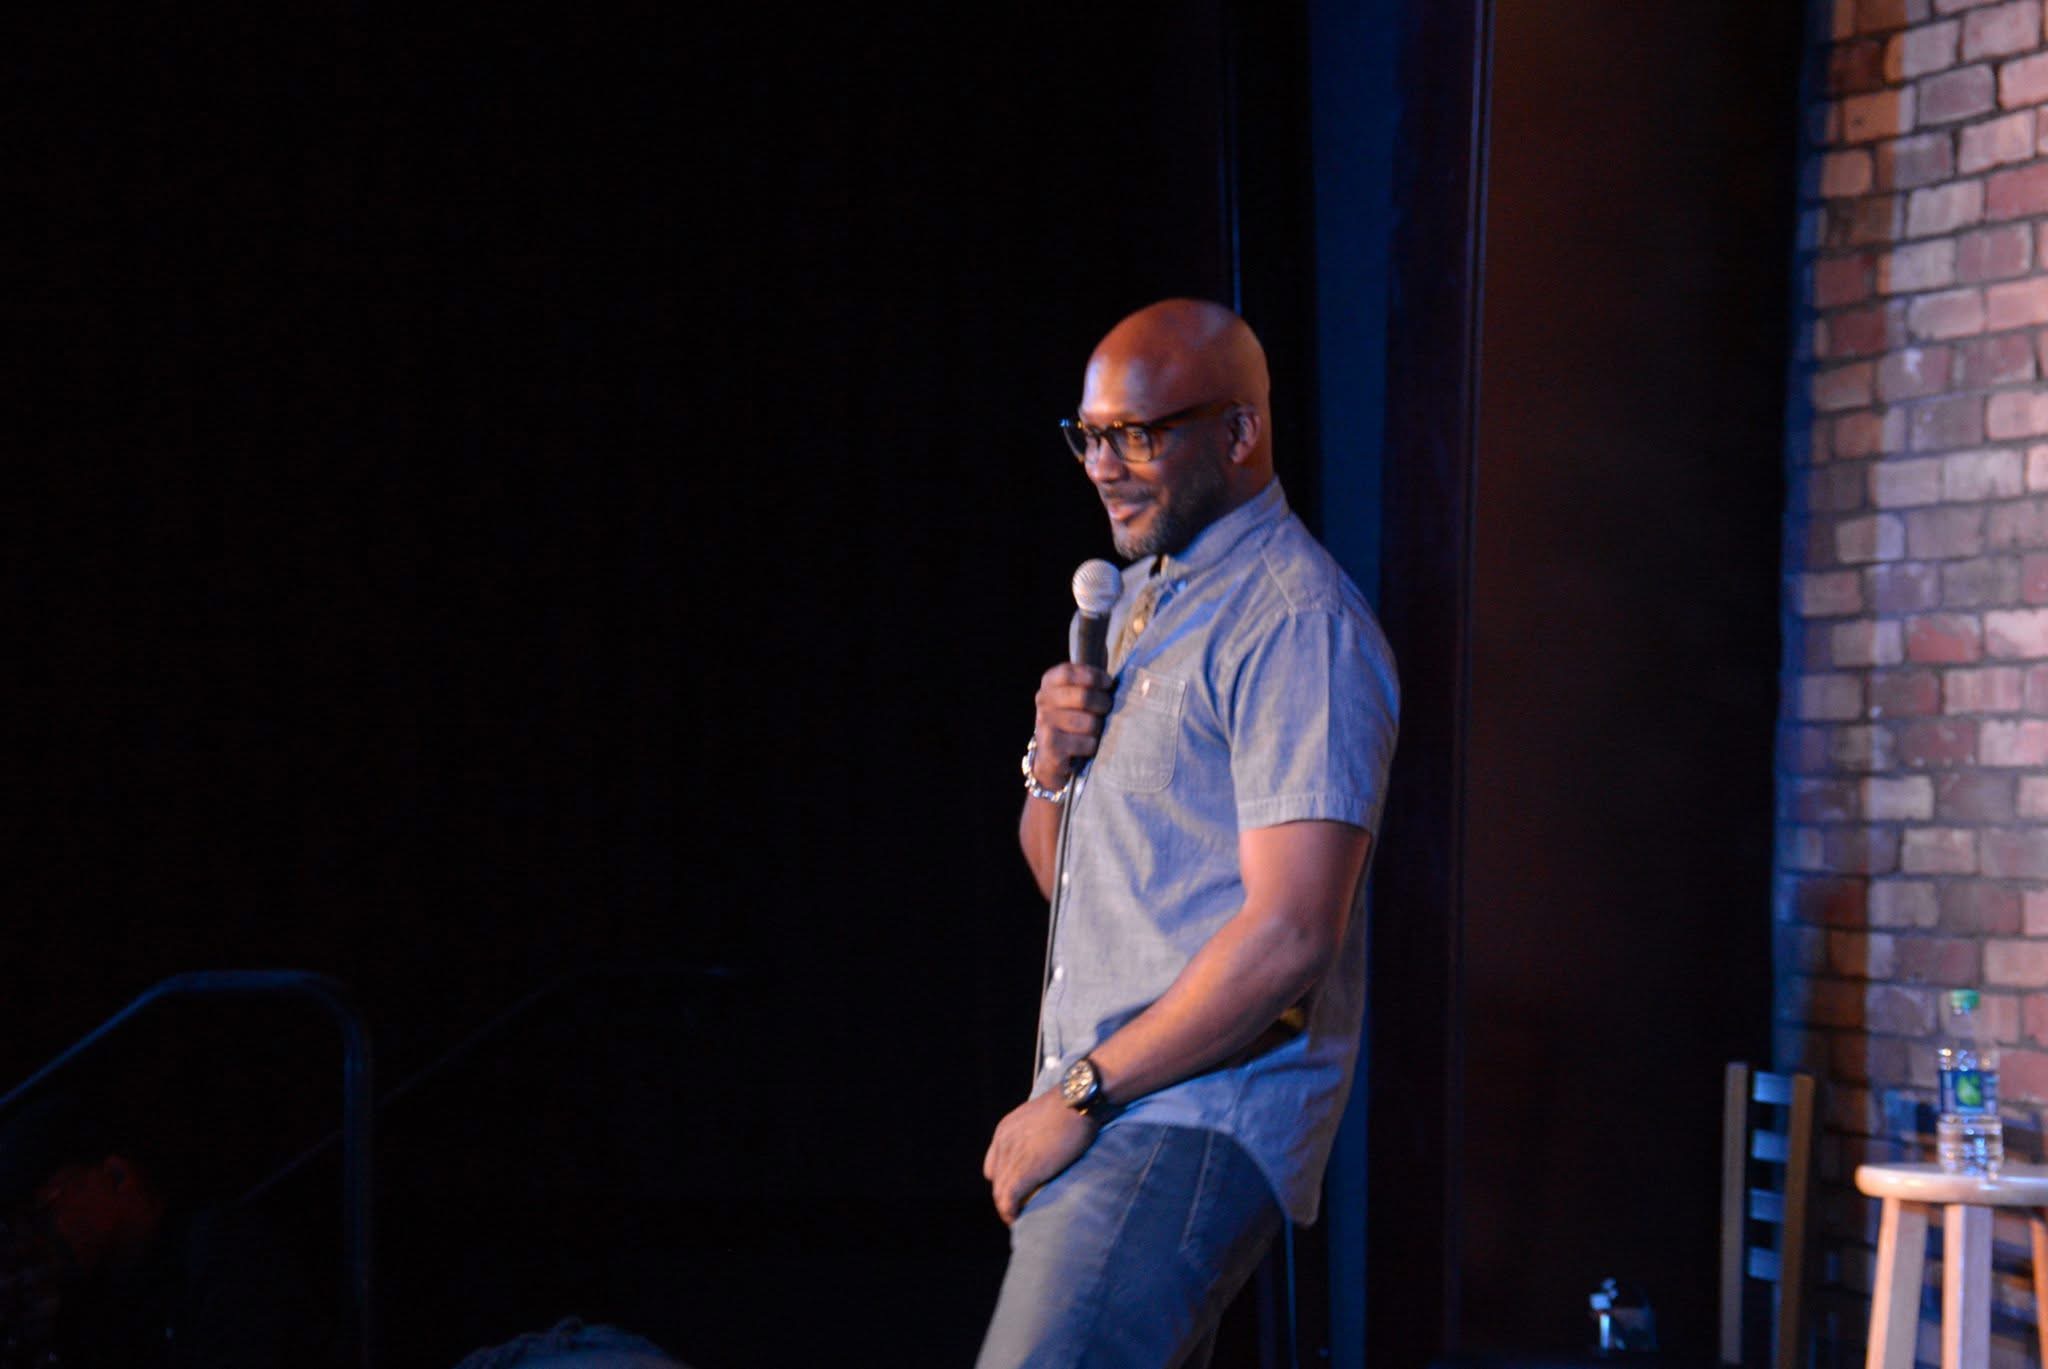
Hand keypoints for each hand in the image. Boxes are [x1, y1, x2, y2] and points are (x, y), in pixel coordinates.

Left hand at [981, 1092, 1096, 1224]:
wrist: (1077, 1102)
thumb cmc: (1071, 1105)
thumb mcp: (1042, 1116)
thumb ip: (1037, 1132)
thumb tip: (1048, 1146)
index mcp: (1005, 1130)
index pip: (994, 1164)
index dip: (1004, 1178)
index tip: (1018, 1188)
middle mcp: (1003, 1143)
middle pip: (996, 1180)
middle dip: (1005, 1196)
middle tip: (1020, 1208)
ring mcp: (1011, 1158)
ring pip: (999, 1192)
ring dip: (1007, 1208)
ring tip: (1019, 1218)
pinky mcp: (1024, 1171)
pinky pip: (1008, 1199)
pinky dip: (1010, 1212)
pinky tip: (1018, 1218)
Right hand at [1030, 663, 1113, 791]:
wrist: (1051, 755)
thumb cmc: (1073, 718)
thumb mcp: (1077, 695)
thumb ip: (1090, 683)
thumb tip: (1112, 680)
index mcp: (1049, 683)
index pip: (1068, 672)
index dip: (1093, 677)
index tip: (1108, 684)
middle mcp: (1043, 701)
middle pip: (1083, 697)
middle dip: (1103, 704)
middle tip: (1105, 709)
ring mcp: (1045, 724)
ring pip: (1089, 723)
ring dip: (1098, 728)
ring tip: (1094, 730)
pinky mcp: (1051, 747)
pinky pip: (1087, 744)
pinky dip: (1092, 746)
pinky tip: (1085, 746)